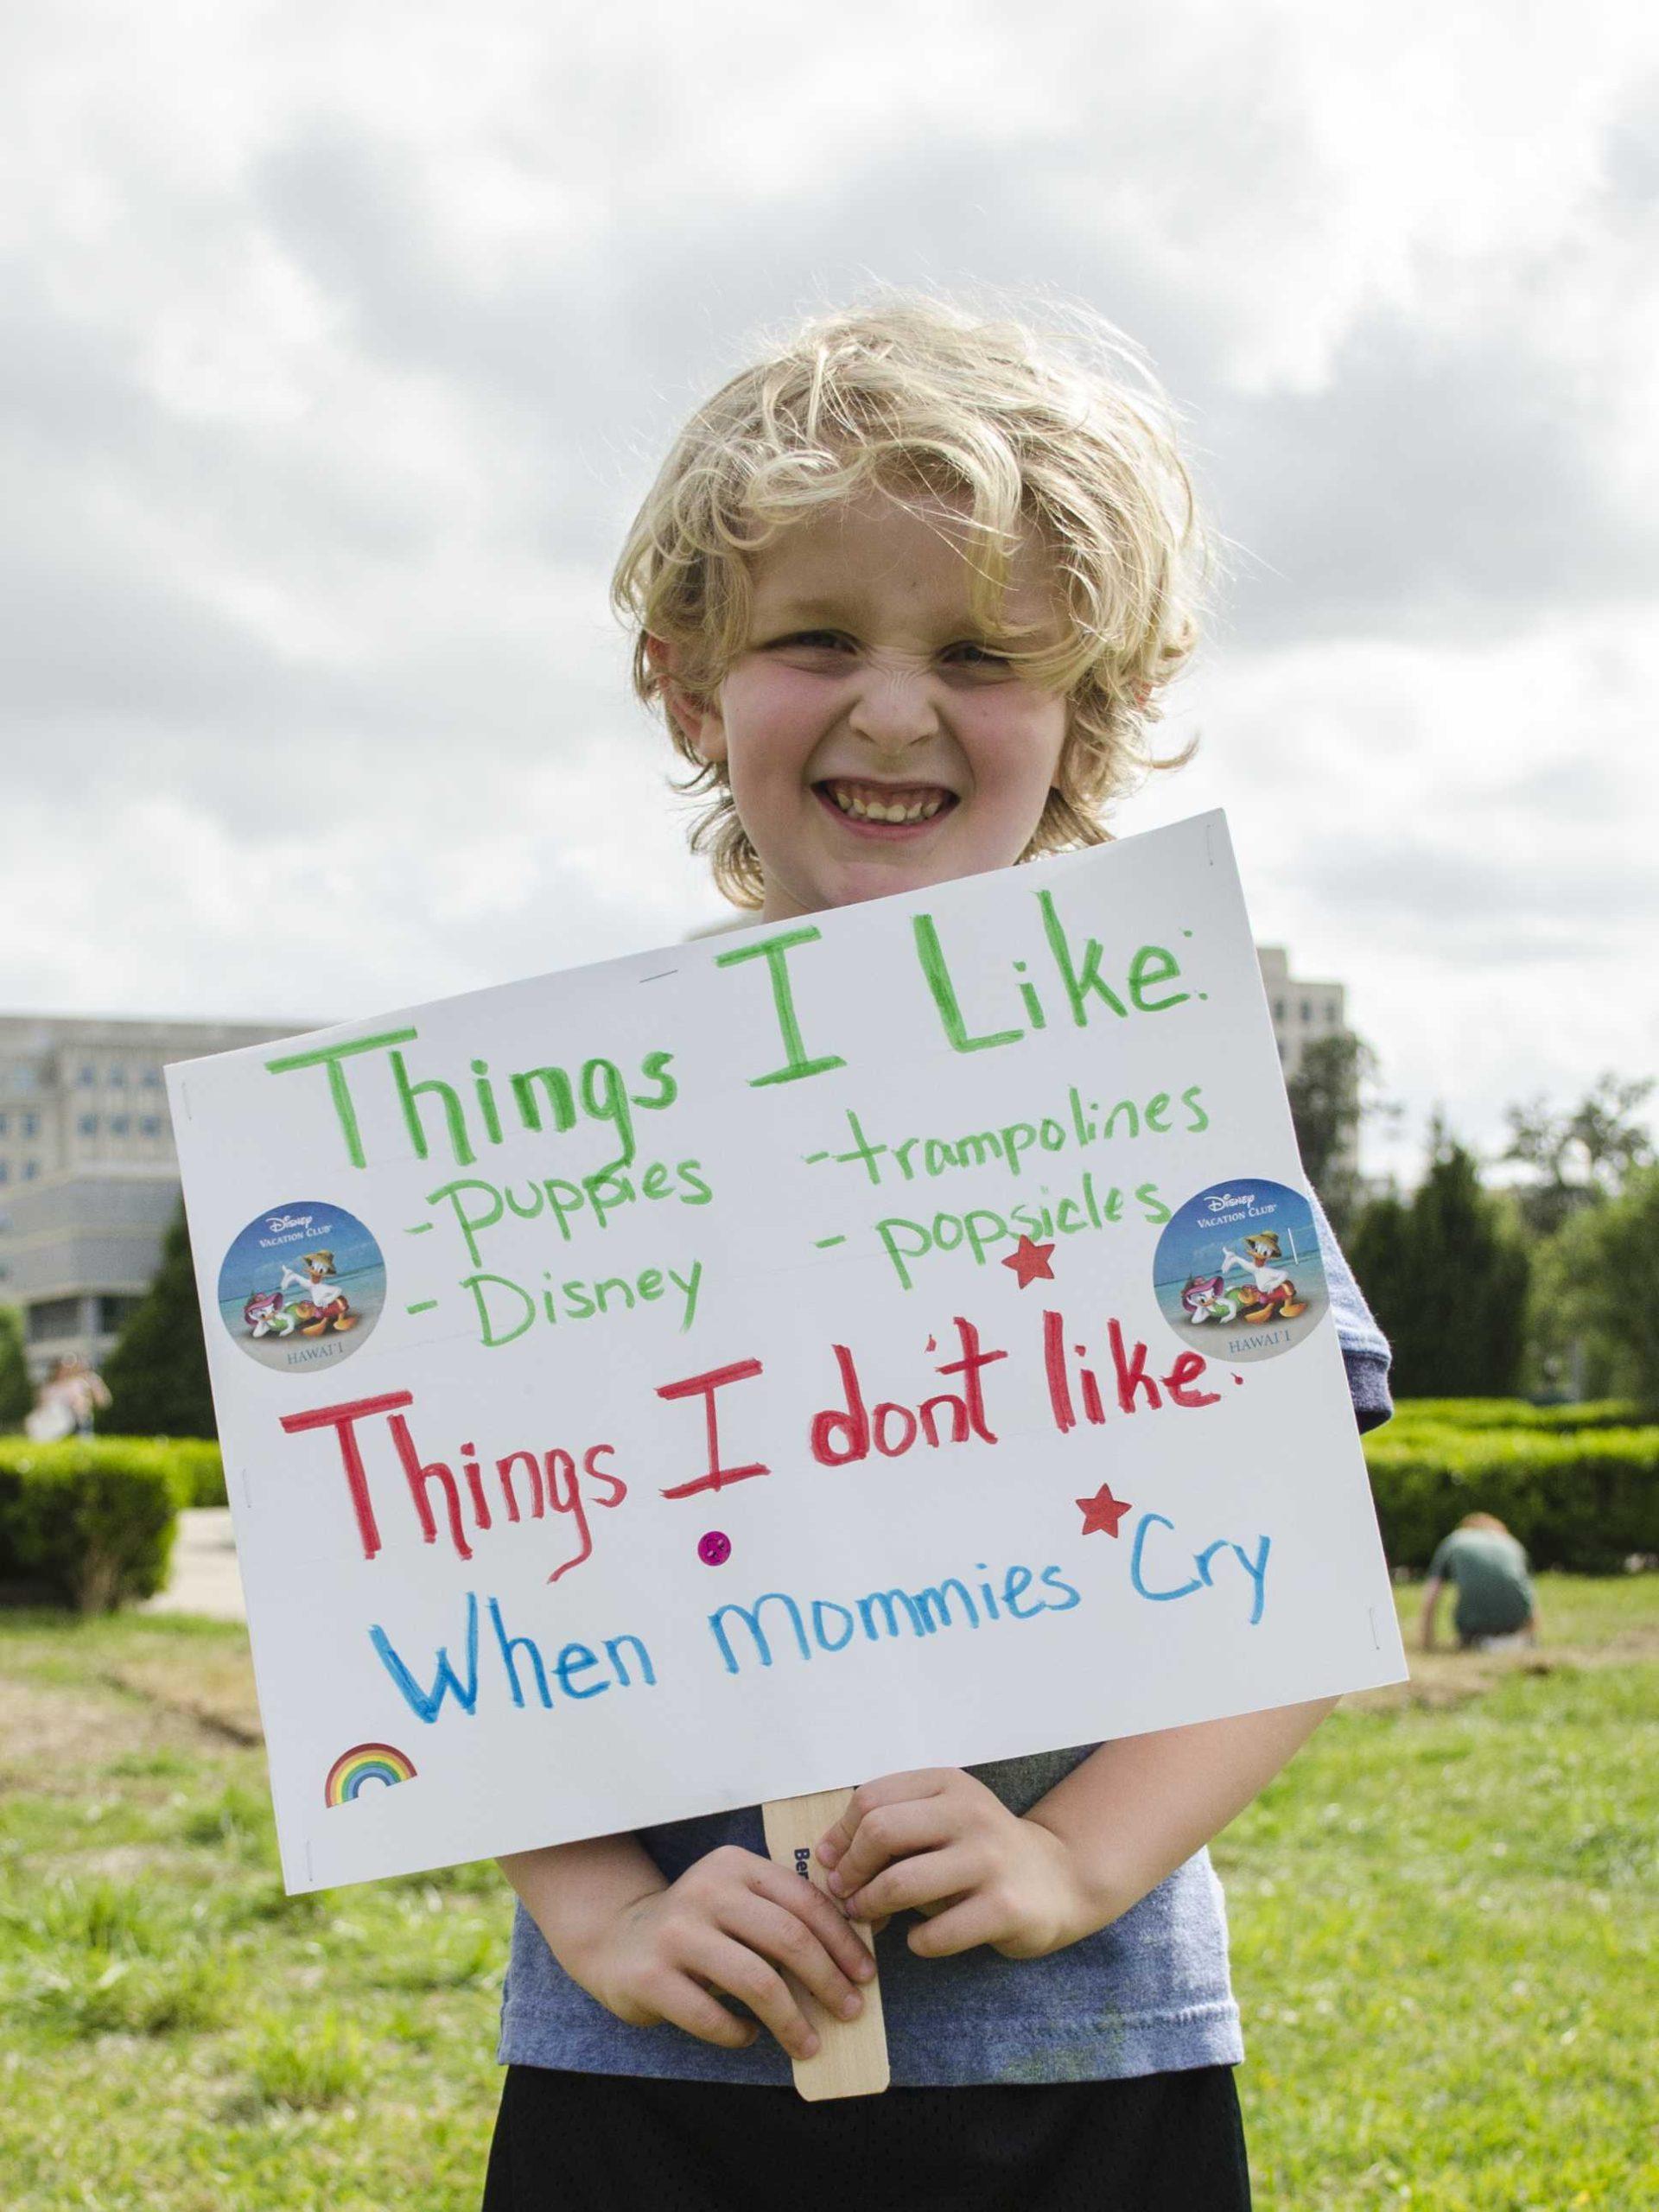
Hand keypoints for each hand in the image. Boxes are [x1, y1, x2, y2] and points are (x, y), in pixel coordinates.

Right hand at [562, 1844, 875, 2061]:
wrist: (617, 1939)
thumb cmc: (700, 1926)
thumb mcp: (740, 1901)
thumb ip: (789, 1913)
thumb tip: (867, 1941)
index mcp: (735, 1865)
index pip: (804, 1900)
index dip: (843, 1941)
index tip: (866, 1975)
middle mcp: (706, 1890)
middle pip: (787, 1938)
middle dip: (828, 1980)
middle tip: (850, 2011)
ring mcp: (675, 1933)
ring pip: (755, 1981)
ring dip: (792, 2020)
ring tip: (809, 2043)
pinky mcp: (650, 1976)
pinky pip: (711, 2016)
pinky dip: (740, 2034)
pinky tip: (750, 2036)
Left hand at [815, 1768, 1101, 1960]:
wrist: (1058, 1880)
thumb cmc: (979, 1852)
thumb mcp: (942, 1821)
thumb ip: (892, 1828)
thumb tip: (826, 1857)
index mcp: (948, 1783)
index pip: (871, 1798)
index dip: (840, 1835)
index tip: (831, 1862)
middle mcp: (969, 1813)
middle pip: (880, 1831)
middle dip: (850, 1869)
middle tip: (844, 1894)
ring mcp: (990, 1859)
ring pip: (901, 1882)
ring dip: (870, 1906)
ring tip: (867, 1918)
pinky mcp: (1005, 1907)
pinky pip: (935, 1933)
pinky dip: (915, 1942)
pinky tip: (917, 1939)